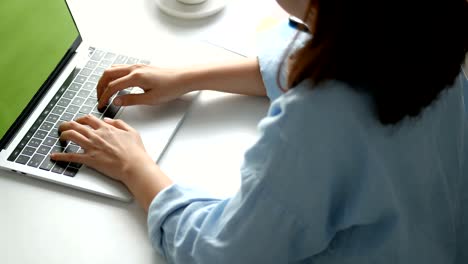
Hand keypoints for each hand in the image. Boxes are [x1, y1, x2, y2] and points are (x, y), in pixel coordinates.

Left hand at [51, 115, 172, 210]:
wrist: (134, 165)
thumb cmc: (135, 152)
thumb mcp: (132, 132)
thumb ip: (119, 123)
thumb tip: (108, 120)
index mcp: (107, 129)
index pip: (89, 119)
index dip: (81, 119)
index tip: (78, 121)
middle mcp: (97, 135)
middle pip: (76, 125)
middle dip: (67, 124)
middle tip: (64, 127)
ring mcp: (92, 147)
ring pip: (71, 135)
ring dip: (63, 135)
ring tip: (60, 137)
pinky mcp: (89, 159)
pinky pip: (71, 156)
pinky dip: (60, 156)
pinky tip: (54, 156)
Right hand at [96, 64, 189, 110]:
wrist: (184, 78)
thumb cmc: (171, 88)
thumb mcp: (151, 99)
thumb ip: (131, 100)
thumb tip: (116, 101)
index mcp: (135, 77)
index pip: (112, 86)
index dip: (104, 96)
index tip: (101, 104)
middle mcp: (134, 68)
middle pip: (108, 74)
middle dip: (100, 86)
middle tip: (99, 98)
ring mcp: (137, 66)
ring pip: (113, 69)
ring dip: (105, 80)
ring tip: (104, 91)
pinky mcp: (140, 67)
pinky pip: (120, 68)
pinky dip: (113, 76)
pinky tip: (116, 84)